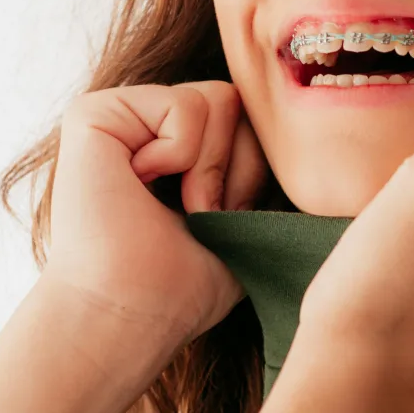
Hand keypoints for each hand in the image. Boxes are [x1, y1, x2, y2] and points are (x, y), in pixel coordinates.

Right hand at [46, 80, 273, 345]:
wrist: (132, 315)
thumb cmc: (188, 282)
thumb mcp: (247, 214)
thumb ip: (266, 163)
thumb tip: (318, 142)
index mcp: (179, 143)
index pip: (251, 116)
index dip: (253, 169)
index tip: (223, 217)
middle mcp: (147, 122)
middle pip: (238, 99)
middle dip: (235, 164)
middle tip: (200, 212)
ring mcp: (121, 114)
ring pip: (218, 97)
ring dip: (208, 165)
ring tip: (175, 205)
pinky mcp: (94, 112)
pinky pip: (182, 103)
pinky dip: (178, 152)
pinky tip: (139, 185)